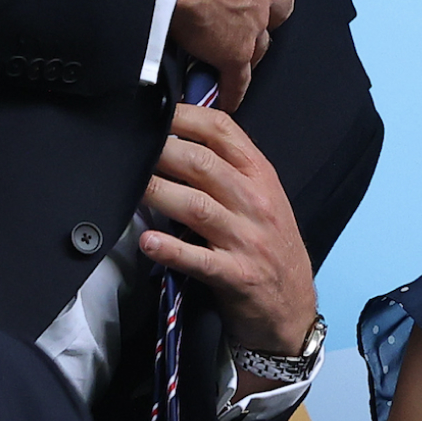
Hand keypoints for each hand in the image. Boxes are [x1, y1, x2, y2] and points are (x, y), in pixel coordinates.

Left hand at [140, 104, 317, 389]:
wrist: (293, 306)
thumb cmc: (270, 244)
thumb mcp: (261, 197)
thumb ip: (229, 169)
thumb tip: (179, 139)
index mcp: (261, 174)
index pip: (224, 131)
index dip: (186, 117)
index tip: (156, 113)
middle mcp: (256, 201)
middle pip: (203, 164)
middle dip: (162, 151)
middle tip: (129, 147)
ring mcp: (247, 239)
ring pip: (196, 206)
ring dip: (158, 192)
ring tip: (128, 185)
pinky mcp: (236, 275)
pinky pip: (199, 259)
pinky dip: (171, 249)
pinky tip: (147, 241)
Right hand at [164, 0, 299, 111]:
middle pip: (284, 1)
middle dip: (272, 4)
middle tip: (253, 5)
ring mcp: (252, 23)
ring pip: (266, 41)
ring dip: (254, 43)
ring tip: (239, 49)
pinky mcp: (233, 53)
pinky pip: (238, 79)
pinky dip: (233, 89)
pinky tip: (228, 98)